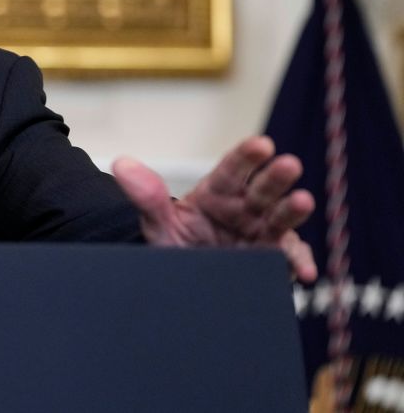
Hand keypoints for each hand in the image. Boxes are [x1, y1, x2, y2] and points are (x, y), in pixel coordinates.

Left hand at [112, 136, 316, 282]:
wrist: (184, 281)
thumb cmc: (176, 245)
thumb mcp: (159, 223)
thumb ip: (146, 196)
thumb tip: (121, 163)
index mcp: (217, 193)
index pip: (232, 169)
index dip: (247, 156)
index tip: (262, 144)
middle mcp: (244, 209)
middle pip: (263, 189)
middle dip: (276, 176)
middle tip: (289, 164)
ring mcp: (260, 233)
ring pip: (280, 219)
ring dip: (293, 210)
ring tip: (303, 201)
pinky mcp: (271, 260)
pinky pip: (288, 259)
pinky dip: (298, 262)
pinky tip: (303, 271)